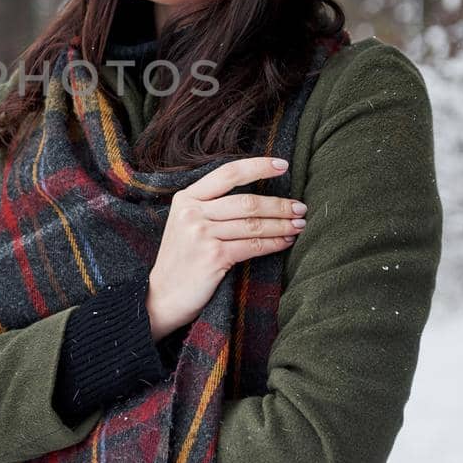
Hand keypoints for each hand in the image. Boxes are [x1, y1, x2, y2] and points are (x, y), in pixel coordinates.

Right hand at [145, 156, 305, 340]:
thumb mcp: (185, 224)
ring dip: (282, 224)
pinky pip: (253, 245)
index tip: (283, 165)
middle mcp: (192, 212)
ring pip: (253, 223)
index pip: (228, 173)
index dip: (258, 167)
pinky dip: (274, 243)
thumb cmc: (180, 260)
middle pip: (247, 201)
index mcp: (186, 198)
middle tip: (301, 207)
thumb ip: (210, 207)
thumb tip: (256, 196)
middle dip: (279, 204)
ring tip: (299, 224)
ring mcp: (201, 234)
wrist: (161, 297)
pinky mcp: (213, 256)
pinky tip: (286, 242)